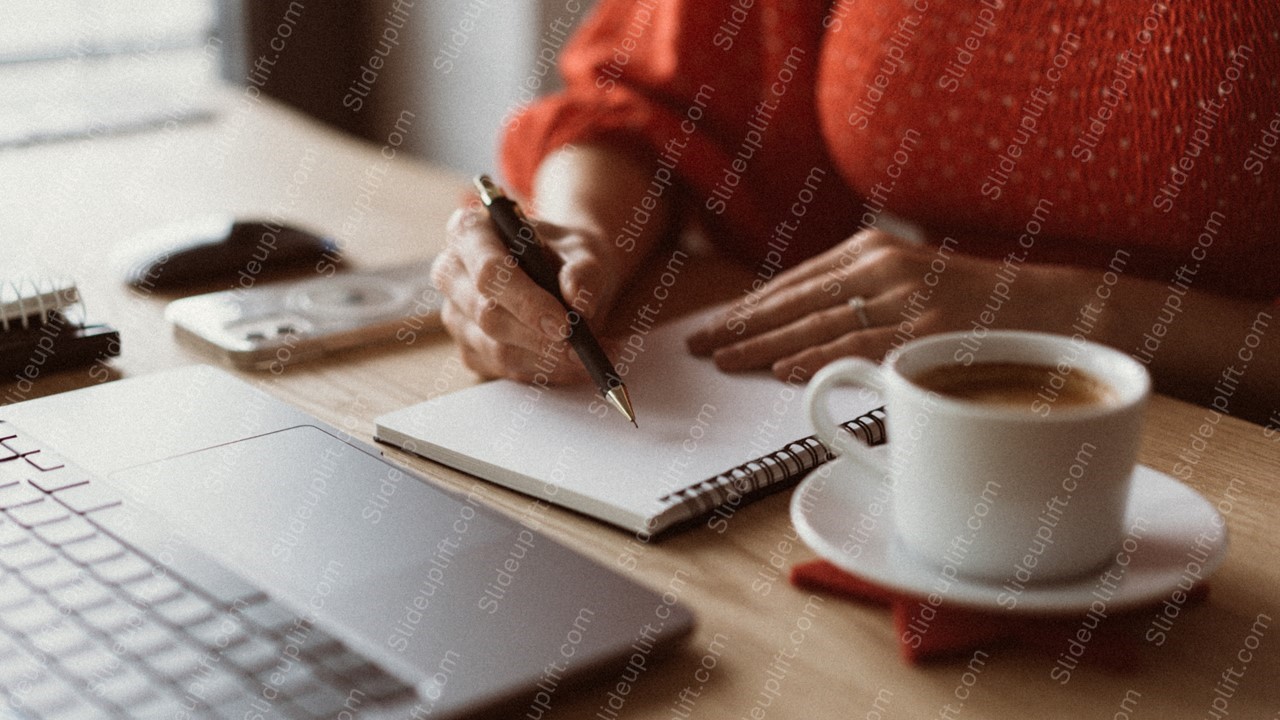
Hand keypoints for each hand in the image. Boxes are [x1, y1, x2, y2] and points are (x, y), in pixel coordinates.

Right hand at [431, 200, 621, 383]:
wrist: (563, 274)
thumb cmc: (566, 255)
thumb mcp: (585, 251)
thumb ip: (585, 272)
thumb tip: (578, 302)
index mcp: (470, 232)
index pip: (490, 271)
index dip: (526, 301)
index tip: (565, 324)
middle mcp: (452, 273)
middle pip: (488, 316)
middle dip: (539, 338)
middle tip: (582, 351)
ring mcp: (455, 315)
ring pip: (496, 350)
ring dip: (548, 360)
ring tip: (590, 357)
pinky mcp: (469, 349)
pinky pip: (505, 370)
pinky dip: (545, 372)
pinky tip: (572, 364)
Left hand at [685, 229, 1068, 380]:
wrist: (1049, 311)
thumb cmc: (967, 307)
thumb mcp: (907, 284)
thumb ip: (856, 300)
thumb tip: (792, 336)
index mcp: (869, 250)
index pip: (792, 282)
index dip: (747, 306)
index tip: (712, 324)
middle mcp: (880, 266)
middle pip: (792, 301)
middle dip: (740, 325)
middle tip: (698, 346)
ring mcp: (903, 297)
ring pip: (814, 324)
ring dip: (760, 345)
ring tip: (722, 359)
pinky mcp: (923, 331)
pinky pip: (856, 347)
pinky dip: (813, 358)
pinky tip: (778, 369)